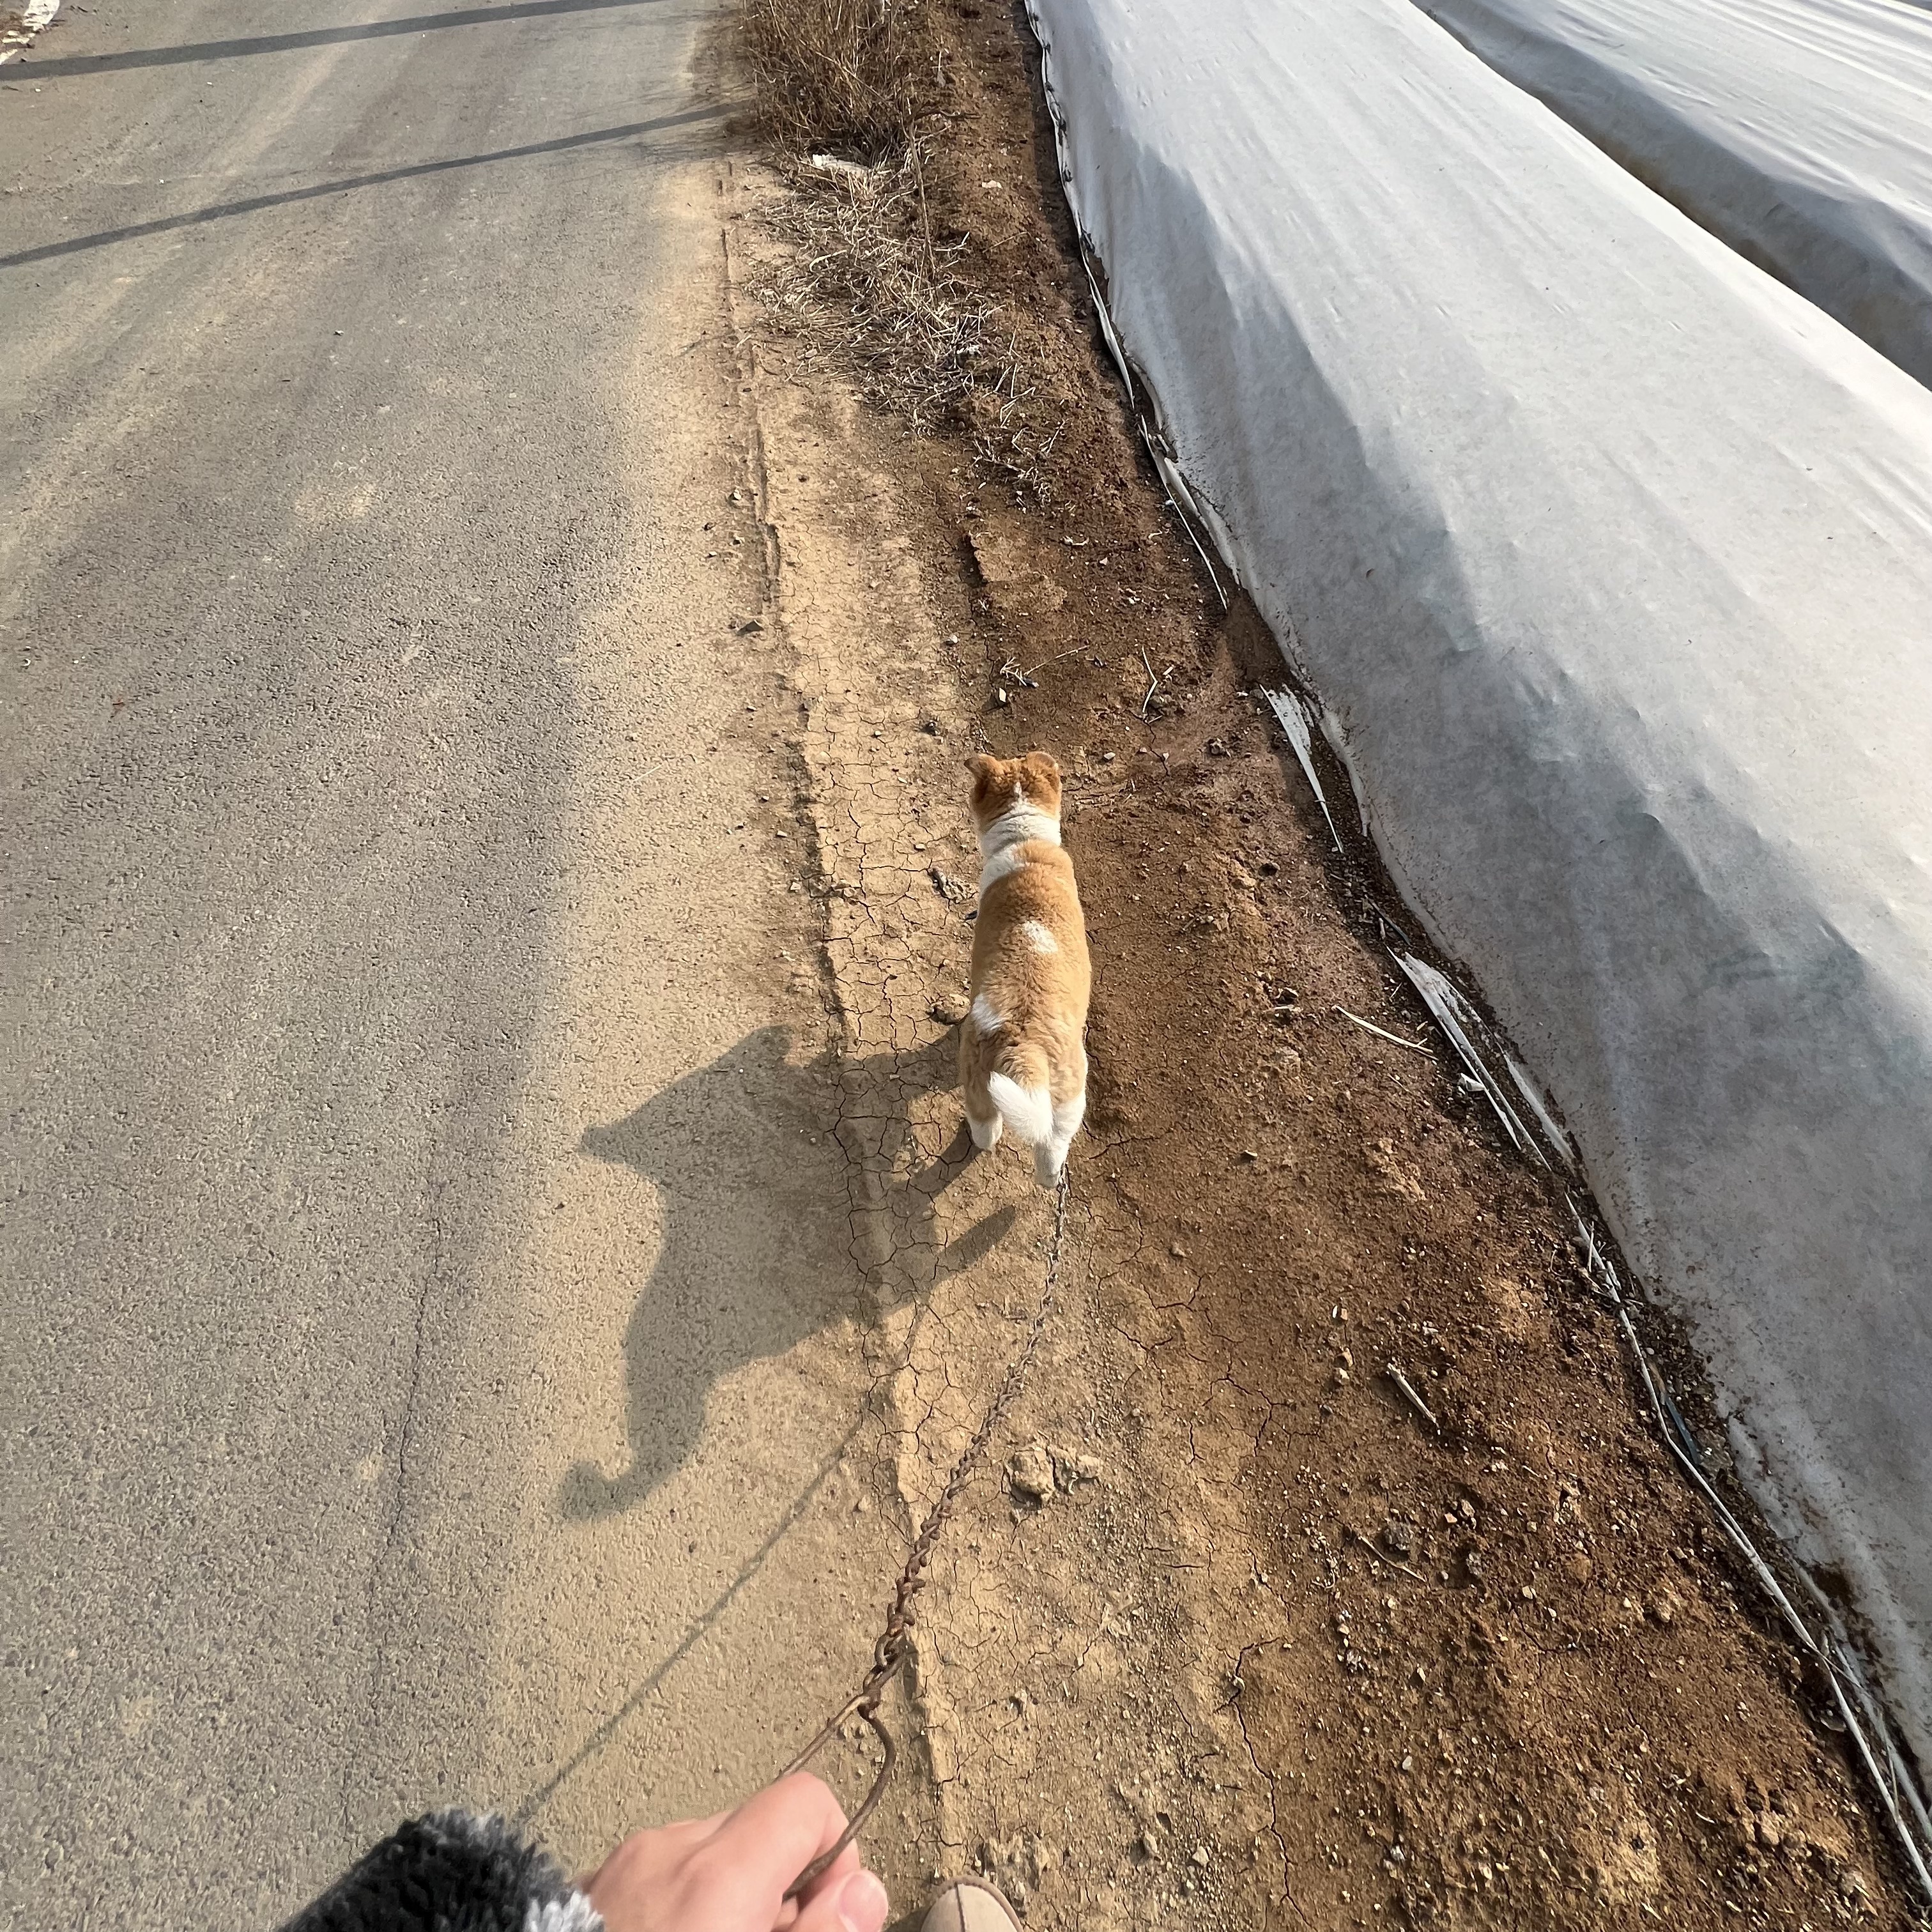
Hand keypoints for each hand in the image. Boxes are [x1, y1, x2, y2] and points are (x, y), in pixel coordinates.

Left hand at [582, 1772, 889, 1931]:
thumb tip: (862, 1891)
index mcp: (719, 1872)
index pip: (806, 1800)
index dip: (834, 1853)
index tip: (827, 1912)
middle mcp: (666, 1851)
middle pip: (756, 1827)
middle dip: (777, 1885)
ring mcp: (616, 1869)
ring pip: (701, 1855)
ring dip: (722, 1898)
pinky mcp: (580, 1890)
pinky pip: (651, 1877)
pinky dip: (671, 1907)